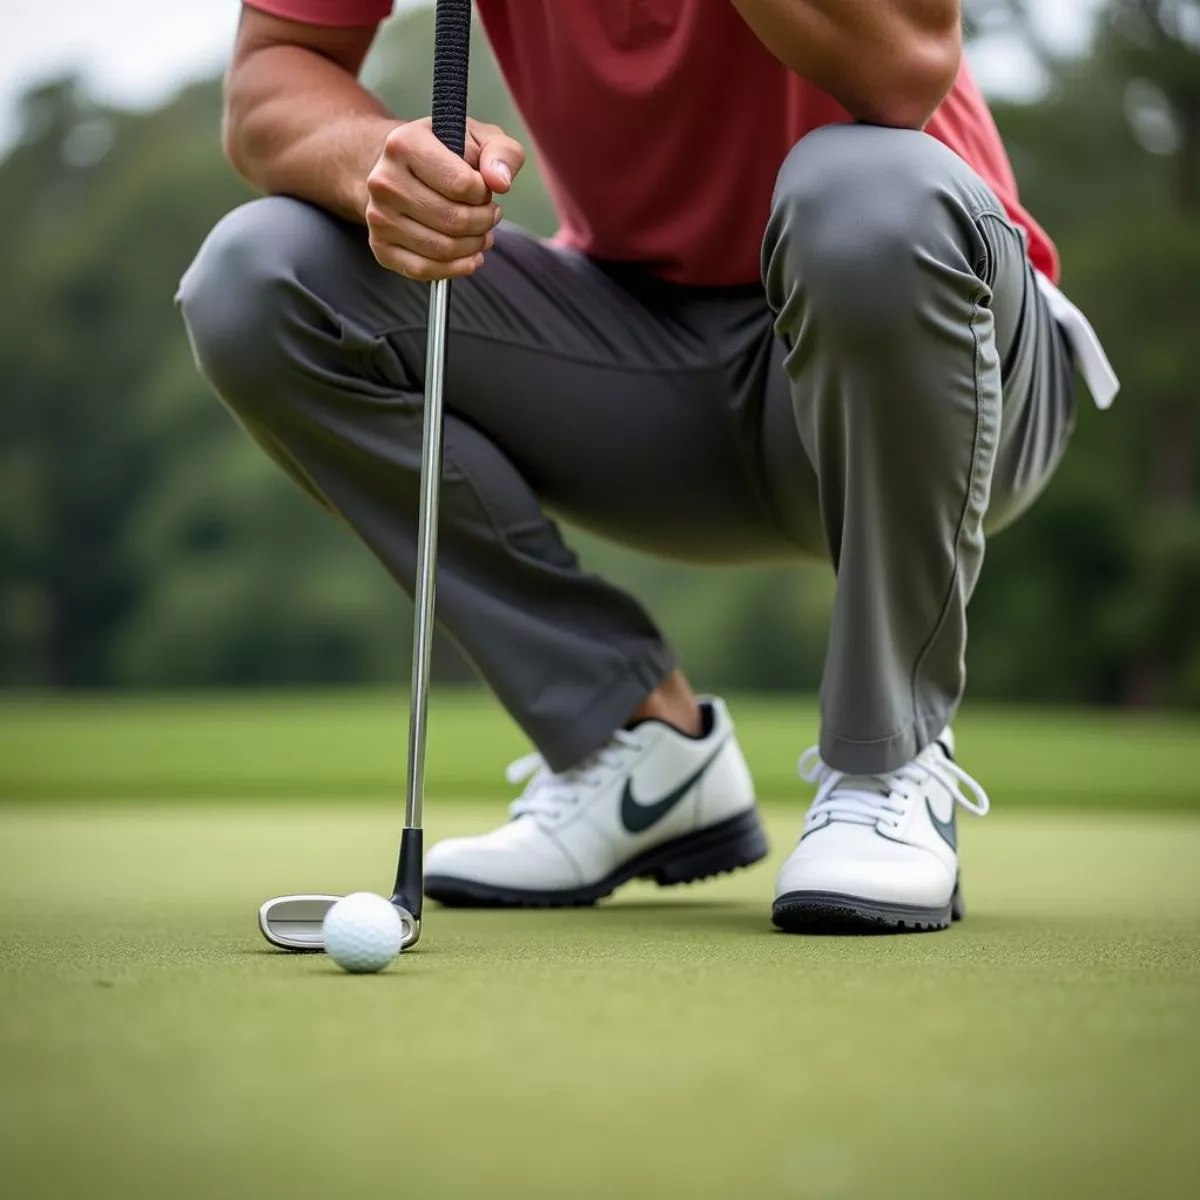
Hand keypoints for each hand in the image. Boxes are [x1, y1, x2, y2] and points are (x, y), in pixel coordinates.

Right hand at [365, 117, 524, 280]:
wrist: (402, 169)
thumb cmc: (446, 153)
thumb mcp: (480, 138)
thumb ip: (501, 152)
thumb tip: (500, 182)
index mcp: (405, 144)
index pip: (461, 185)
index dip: (484, 194)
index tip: (485, 191)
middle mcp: (385, 181)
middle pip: (453, 220)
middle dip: (483, 223)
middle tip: (490, 216)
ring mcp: (379, 216)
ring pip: (442, 248)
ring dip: (473, 246)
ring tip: (481, 234)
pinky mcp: (380, 246)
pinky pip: (424, 269)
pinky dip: (455, 269)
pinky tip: (469, 257)